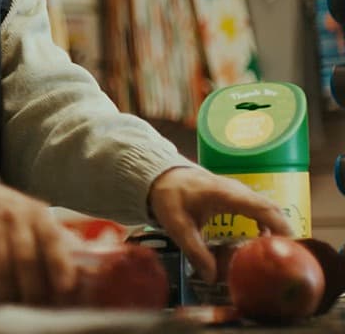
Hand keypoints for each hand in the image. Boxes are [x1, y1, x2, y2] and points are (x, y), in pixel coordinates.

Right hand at [0, 180, 80, 305]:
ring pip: (2, 269)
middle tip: (36, 308)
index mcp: (38, 215)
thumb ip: (63, 243)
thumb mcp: (38, 219)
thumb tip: (94, 272)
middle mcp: (15, 216)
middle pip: (27, 260)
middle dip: (34, 291)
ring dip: (8, 293)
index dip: (61, 267)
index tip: (65, 290)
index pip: (54, 240)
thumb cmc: (11, 215)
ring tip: (10, 303)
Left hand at [147, 167, 291, 282]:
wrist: (160, 175)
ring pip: (266, 207)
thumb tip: (211, 278)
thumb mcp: (177, 225)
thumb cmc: (169, 195)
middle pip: (271, 208)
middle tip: (289, 256)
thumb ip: (195, 251)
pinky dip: (266, 222)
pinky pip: (258, 206)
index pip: (264, 208)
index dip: (281, 226)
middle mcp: (237, 190)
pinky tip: (261, 239)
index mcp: (227, 195)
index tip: (291, 247)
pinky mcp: (234, 194)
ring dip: (276, 227)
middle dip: (284, 231)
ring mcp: (237, 190)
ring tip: (277, 252)